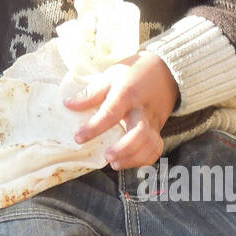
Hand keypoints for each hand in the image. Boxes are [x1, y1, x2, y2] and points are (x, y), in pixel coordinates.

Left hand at [64, 52, 179, 169]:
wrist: (166, 70)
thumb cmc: (134, 72)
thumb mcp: (111, 75)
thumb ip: (91, 93)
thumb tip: (68, 104)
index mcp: (127, 93)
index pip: (111, 113)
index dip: (94, 128)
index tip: (78, 138)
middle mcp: (142, 109)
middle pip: (139, 133)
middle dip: (124, 148)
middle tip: (107, 156)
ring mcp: (153, 121)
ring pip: (150, 144)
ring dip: (134, 157)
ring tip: (115, 164)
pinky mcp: (159, 128)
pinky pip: (156, 148)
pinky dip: (144, 159)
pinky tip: (128, 162)